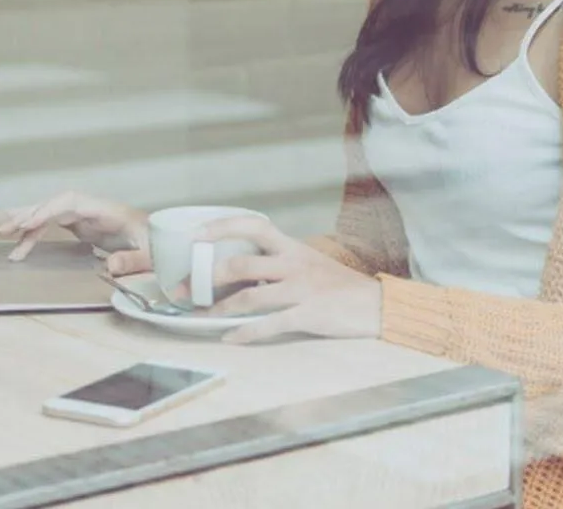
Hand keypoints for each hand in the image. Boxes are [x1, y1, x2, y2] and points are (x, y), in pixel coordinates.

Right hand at [0, 192, 149, 275]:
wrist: (166, 240)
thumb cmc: (160, 244)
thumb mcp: (152, 255)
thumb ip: (132, 260)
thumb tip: (111, 265)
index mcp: (108, 211)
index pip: (71, 202)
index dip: (49, 210)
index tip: (30, 223)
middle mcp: (94, 209)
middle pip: (55, 204)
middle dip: (29, 213)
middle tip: (5, 228)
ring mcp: (88, 217)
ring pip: (52, 213)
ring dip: (28, 222)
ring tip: (4, 234)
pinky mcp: (84, 227)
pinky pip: (55, 224)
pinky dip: (38, 233)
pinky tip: (23, 244)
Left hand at [197, 215, 381, 343]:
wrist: (377, 304)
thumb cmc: (338, 284)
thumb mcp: (308, 261)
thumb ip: (277, 261)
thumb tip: (239, 267)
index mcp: (291, 246)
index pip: (252, 225)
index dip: (221, 226)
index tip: (195, 234)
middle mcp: (292, 263)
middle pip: (242, 264)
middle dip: (208, 277)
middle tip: (185, 288)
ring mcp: (300, 289)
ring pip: (251, 297)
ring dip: (221, 309)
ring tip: (204, 316)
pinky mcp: (308, 314)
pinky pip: (270, 324)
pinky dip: (246, 333)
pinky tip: (231, 338)